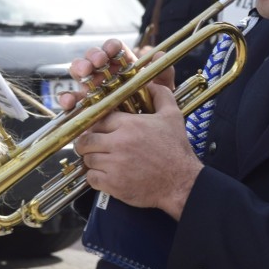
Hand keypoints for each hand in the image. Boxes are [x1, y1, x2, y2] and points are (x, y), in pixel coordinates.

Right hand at [57, 39, 174, 111]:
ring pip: (79, 74)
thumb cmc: (152, 112)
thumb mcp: (161, 95)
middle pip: (93, 58)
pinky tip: (70, 101)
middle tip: (98, 61)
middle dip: (93, 56)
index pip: (113, 49)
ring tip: (85, 73)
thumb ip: (163, 76)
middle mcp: (104, 75)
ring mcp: (91, 90)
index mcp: (122, 66)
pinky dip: (67, 98)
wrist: (145, 142)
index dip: (110, 47)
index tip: (112, 50)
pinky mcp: (81, 107)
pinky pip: (70, 100)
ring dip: (79, 69)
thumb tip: (159, 55)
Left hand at [74, 83, 202, 219]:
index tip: (99, 129)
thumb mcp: (173, 117)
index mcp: (130, 125)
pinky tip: (105, 175)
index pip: (99, 119)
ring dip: (92, 160)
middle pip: (86, 139)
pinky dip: (95, 177)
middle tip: (93, 145)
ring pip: (87, 159)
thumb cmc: (176, 150)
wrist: (181, 182)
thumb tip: (151, 84)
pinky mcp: (113, 184)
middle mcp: (119, 143)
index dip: (97, 124)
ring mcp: (114, 165)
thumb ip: (161, 96)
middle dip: (87, 142)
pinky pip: (91, 178)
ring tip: (101, 160)